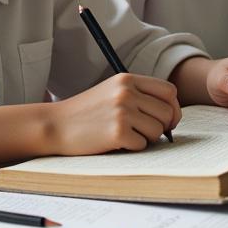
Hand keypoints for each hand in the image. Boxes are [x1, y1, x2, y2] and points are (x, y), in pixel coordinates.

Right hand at [51, 73, 180, 153]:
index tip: (166, 120)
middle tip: (147, 133)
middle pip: (168, 112)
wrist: (55, 125)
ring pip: (158, 130)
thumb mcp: (111, 92)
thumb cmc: (85, 112)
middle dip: (163, 127)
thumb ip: (138, 95)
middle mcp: (127, 92)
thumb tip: (171, 114)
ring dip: (147, 138)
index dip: (172, 107)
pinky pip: (142, 145)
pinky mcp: (117, 132)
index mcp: (127, 79)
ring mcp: (122, 112)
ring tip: (127, 135)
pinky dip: (132, 147)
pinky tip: (115, 142)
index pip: (168, 91)